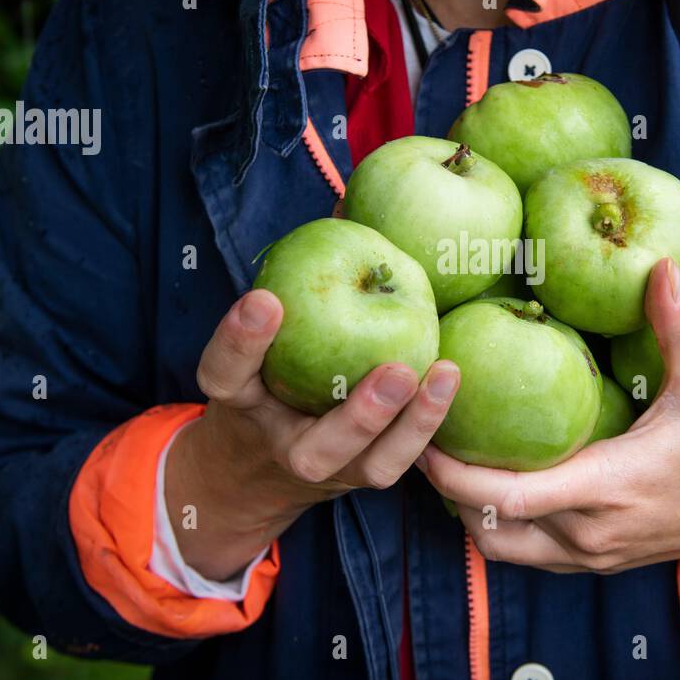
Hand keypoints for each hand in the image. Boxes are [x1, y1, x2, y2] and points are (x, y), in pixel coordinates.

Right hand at [166, 289, 459, 579]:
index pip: (226, 373)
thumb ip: (291, 279)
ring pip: (372, 466)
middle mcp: (283, 446)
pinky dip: (432, 424)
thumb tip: (341, 208)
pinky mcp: (369, 471)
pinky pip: (404, 459)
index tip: (264, 299)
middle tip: (395, 373)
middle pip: (314, 451)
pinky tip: (453, 378)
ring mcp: (332, 469)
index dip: (240, 339)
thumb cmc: (270, 364)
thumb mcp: (264, 328)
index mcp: (240, 402)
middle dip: (359, 416)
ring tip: (444, 374)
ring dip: (414, 426)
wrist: (263, 453)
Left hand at [418, 259, 679, 575]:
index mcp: (607, 486)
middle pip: (486, 527)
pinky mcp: (598, 561)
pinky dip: (498, 523)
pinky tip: (495, 477)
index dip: (451, 471)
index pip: (504, 496)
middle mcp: (590, 531)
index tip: (424, 429)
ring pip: (501, 548)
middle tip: (423, 434)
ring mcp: (593, 555)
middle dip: (445, 489)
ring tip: (451, 456)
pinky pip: (528, 552)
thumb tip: (658, 265)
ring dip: (468, 512)